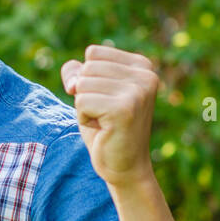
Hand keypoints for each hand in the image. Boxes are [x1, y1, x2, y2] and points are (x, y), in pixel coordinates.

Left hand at [60, 44, 159, 188]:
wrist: (125, 167)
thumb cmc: (105, 127)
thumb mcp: (90, 92)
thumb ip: (76, 73)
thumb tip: (73, 83)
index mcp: (142, 65)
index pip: (93, 53)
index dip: (88, 78)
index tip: (106, 99)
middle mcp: (146, 75)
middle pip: (87, 68)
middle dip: (85, 94)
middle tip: (105, 114)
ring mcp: (137, 92)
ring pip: (82, 85)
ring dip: (84, 107)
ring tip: (104, 121)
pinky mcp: (125, 109)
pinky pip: (81, 102)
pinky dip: (83, 118)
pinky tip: (103, 129)